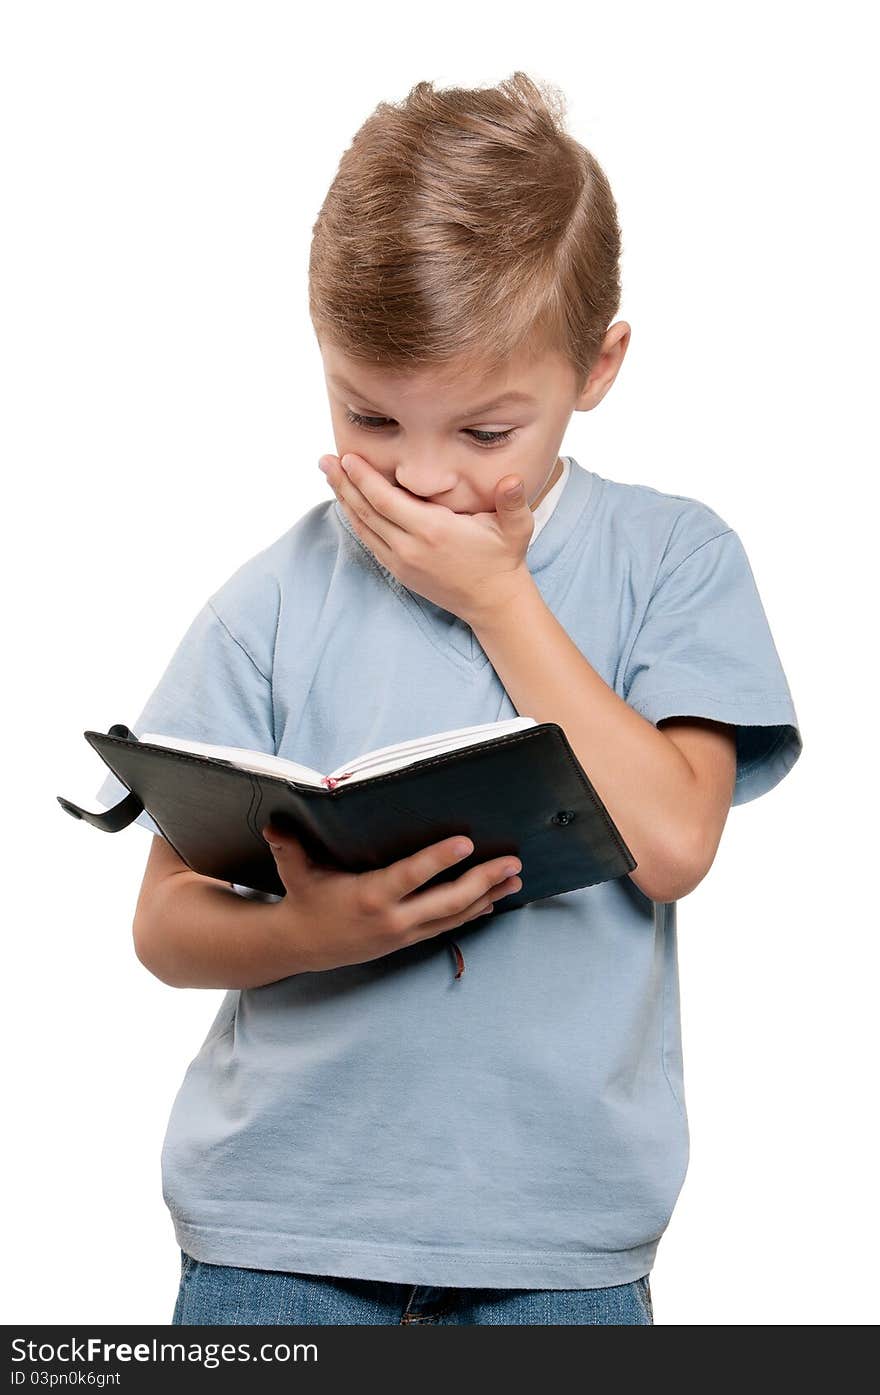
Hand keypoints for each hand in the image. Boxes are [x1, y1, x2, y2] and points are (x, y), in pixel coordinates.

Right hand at [261, 822, 522, 973]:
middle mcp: (391, 919)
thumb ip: (287, 845)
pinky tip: (495, 899)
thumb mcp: (294, 871)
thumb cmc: (303, 897)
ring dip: (488, 896)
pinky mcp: (409, 940)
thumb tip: (273, 821)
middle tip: (512, 861)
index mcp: (368, 897)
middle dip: (482, 881)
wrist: (302, 945)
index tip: (466, 843)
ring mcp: (404, 933)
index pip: (410, 877)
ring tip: (516, 877)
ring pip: (454, 915)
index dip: (438, 860)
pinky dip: (474, 912)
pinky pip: (448, 925)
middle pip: (446, 901)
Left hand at [320, 451, 534, 623]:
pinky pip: (370, 542)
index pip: (386, 500)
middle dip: (342, 483)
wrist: (493, 602)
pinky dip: (356, 520)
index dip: (363, 478)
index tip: (347, 457)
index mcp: (433, 530)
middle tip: (323, 460)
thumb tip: (513, 480)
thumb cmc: (503, 558)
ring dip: (344, 500)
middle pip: (366, 511)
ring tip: (329, 476)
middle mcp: (411, 547)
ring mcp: (402, 562)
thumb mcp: (515, 528)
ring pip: (363, 527)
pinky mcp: (399, 571)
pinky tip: (348, 504)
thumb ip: (513, 502)